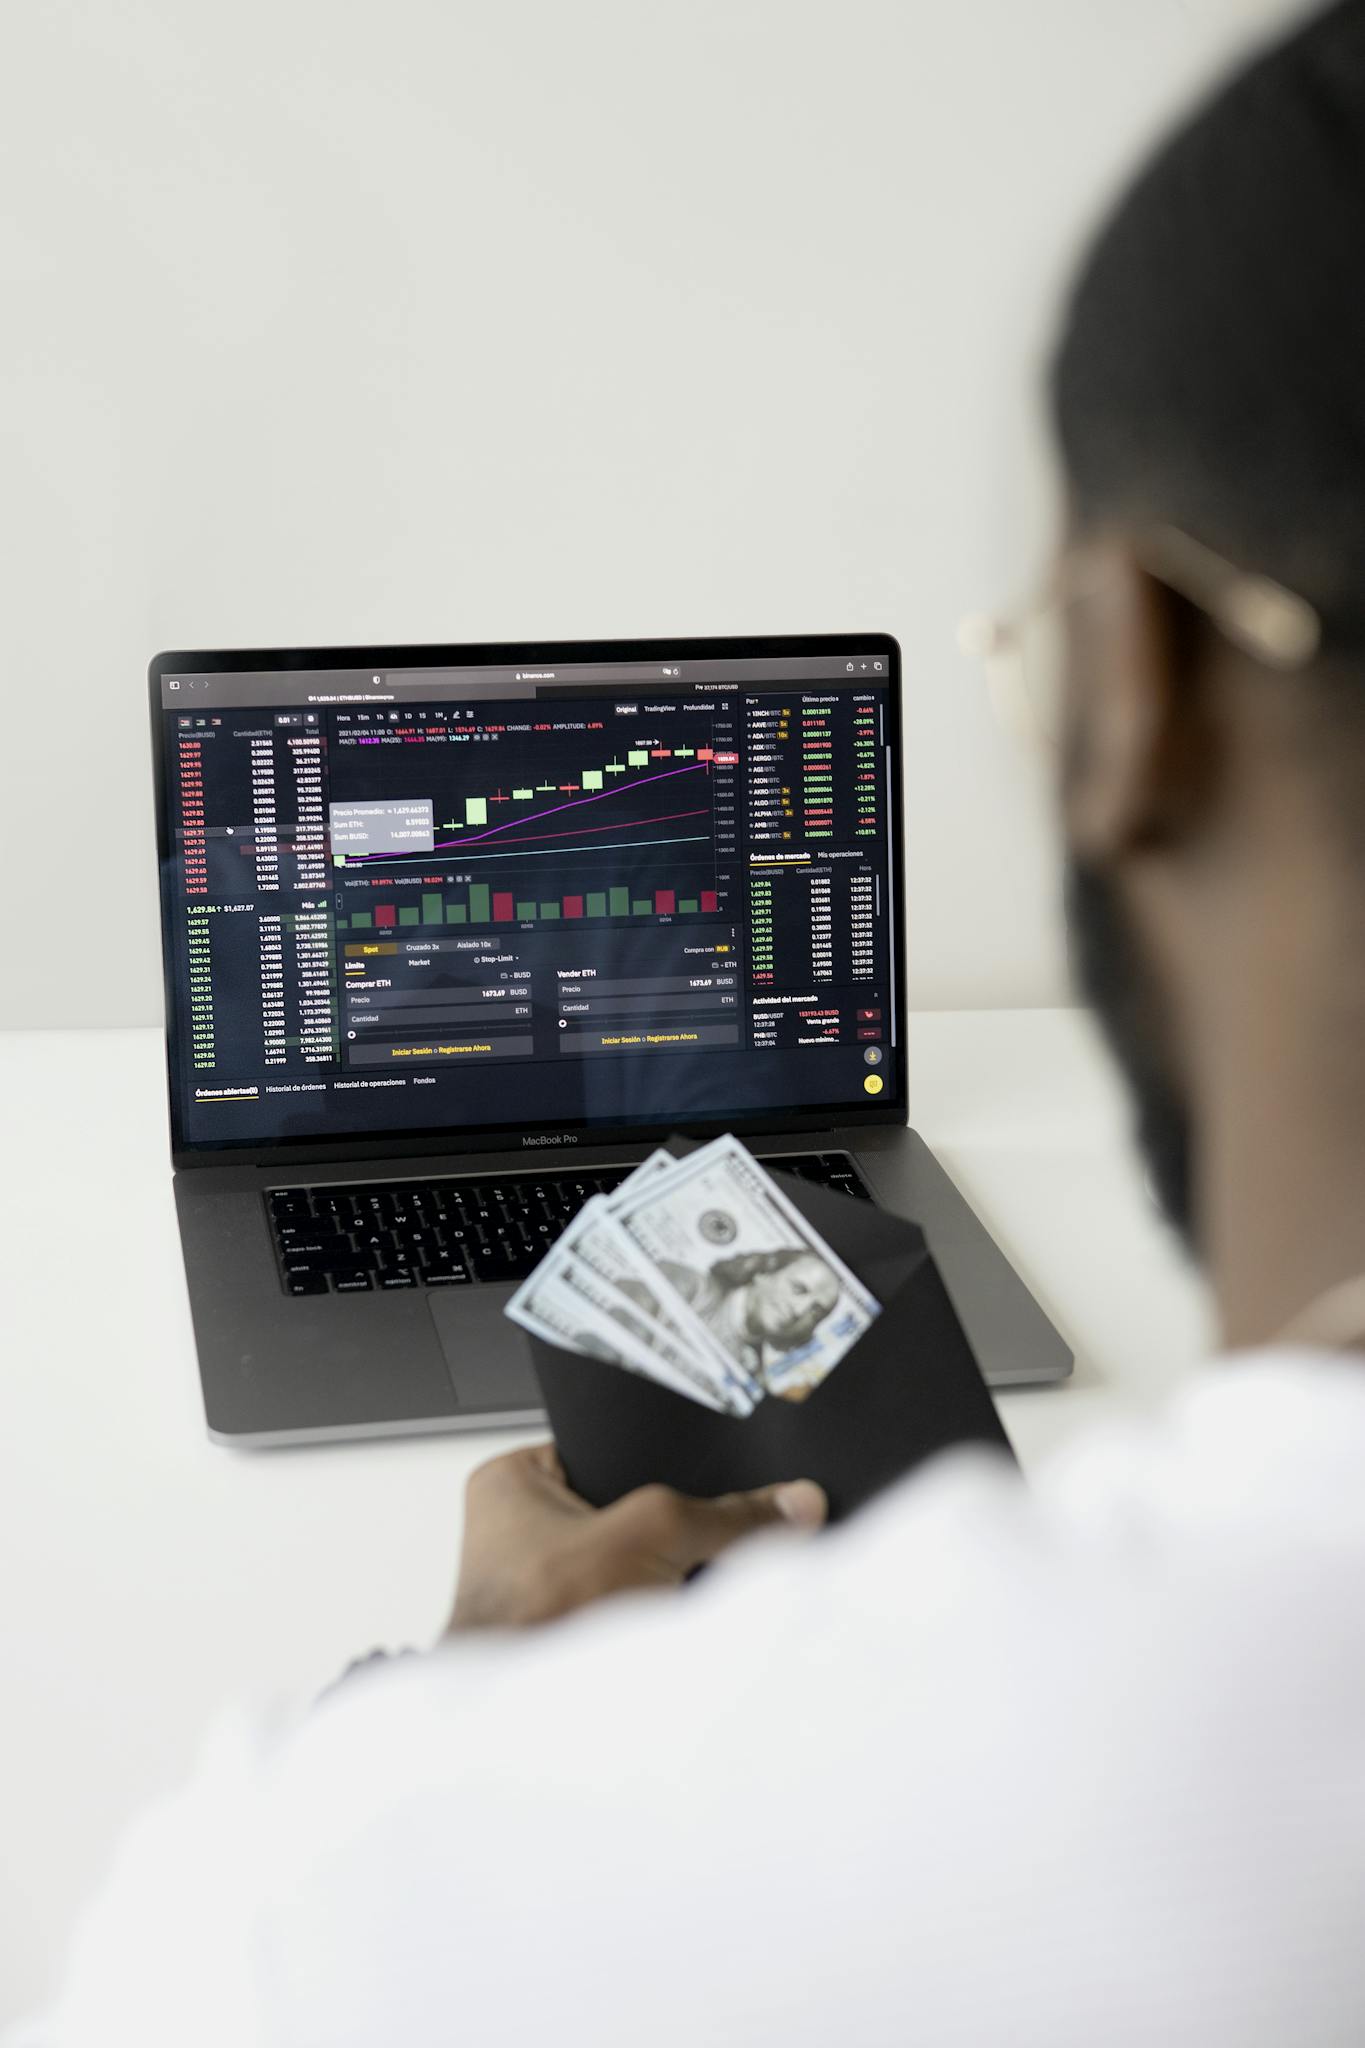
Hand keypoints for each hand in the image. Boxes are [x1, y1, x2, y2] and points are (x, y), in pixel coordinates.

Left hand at [448, 1442, 826, 1630]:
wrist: (525, 1730)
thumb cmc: (536, 1623)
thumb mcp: (650, 1536)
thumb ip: (725, 1515)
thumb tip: (790, 1503)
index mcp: (515, 1481)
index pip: (612, 1447)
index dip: (667, 1456)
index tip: (724, 1464)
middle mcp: (522, 1531)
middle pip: (634, 1507)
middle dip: (678, 1523)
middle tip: (715, 1527)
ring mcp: (548, 1588)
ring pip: (642, 1562)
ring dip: (674, 1572)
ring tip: (698, 1575)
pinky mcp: (574, 1635)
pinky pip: (640, 1607)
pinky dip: (667, 1612)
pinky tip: (685, 1614)